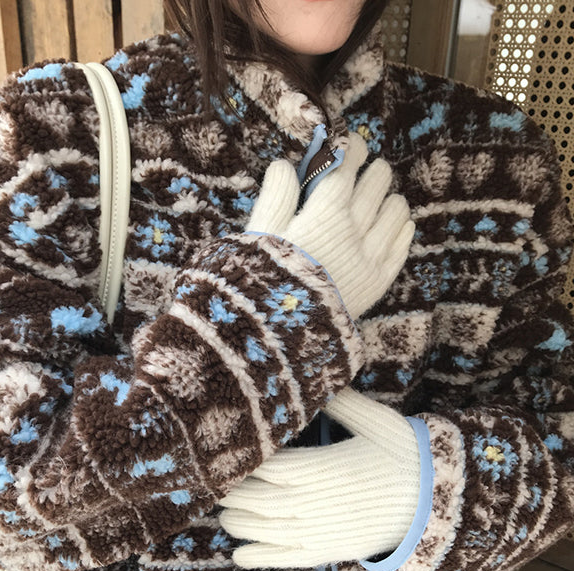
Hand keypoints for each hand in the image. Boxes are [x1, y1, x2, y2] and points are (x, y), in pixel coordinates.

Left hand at [220, 389, 420, 568]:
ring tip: (225, 511)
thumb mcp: (375, 420)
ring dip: (236, 520)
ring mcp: (318, 531)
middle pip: (254, 498)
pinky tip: (239, 553)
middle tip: (212, 482)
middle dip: (229, 491)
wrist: (435, 502)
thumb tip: (310, 380)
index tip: (224, 455)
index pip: (266, 465)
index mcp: (321, 466)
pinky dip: (256, 556)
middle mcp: (312, 501)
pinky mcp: (326, 553)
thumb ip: (339, 402)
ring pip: (261, 529)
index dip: (242, 462)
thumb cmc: (404, 455)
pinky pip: (283, 558)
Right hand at [247, 133, 414, 318]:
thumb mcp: (260, 233)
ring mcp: (372, 255)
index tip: (352, 145)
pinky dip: (402, 228)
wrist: (282, 331)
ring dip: (390, 198)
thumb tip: (285, 165)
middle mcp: (355, 227)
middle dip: (373, 171)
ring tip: (381, 200)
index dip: (353, 149)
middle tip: (367, 171)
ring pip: (397, 209)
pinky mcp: (380, 280)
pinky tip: (397, 225)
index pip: (348, 164)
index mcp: (325, 210)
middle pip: (378, 182)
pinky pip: (403, 244)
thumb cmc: (264, 278)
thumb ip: (276, 195)